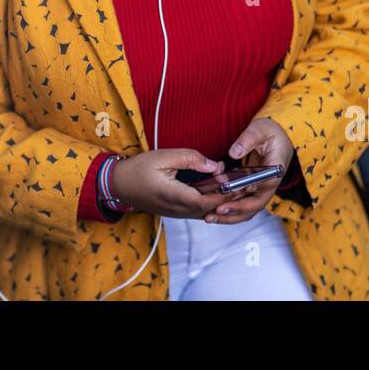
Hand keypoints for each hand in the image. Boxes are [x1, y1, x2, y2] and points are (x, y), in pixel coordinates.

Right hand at [110, 148, 255, 219]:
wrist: (119, 185)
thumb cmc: (138, 169)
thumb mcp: (163, 156)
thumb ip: (190, 158)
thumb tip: (215, 165)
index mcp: (175, 196)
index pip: (207, 200)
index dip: (226, 194)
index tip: (241, 182)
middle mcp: (178, 209)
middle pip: (211, 209)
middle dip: (231, 198)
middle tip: (249, 184)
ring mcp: (177, 213)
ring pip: (207, 212)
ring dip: (224, 202)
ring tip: (241, 187)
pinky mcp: (177, 212)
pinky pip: (200, 211)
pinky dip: (213, 203)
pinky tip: (222, 192)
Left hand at [205, 118, 295, 224]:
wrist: (277, 137)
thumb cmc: (270, 132)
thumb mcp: (260, 129)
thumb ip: (247, 140)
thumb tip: (234, 153)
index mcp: (275, 169)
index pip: (265, 185)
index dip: (250, 193)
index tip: (232, 196)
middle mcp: (270, 183)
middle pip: (256, 204)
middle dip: (236, 211)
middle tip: (216, 212)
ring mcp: (261, 189)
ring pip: (248, 209)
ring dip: (231, 215)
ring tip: (210, 217)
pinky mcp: (253, 190)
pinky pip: (243, 204)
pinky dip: (230, 210)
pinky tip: (214, 212)